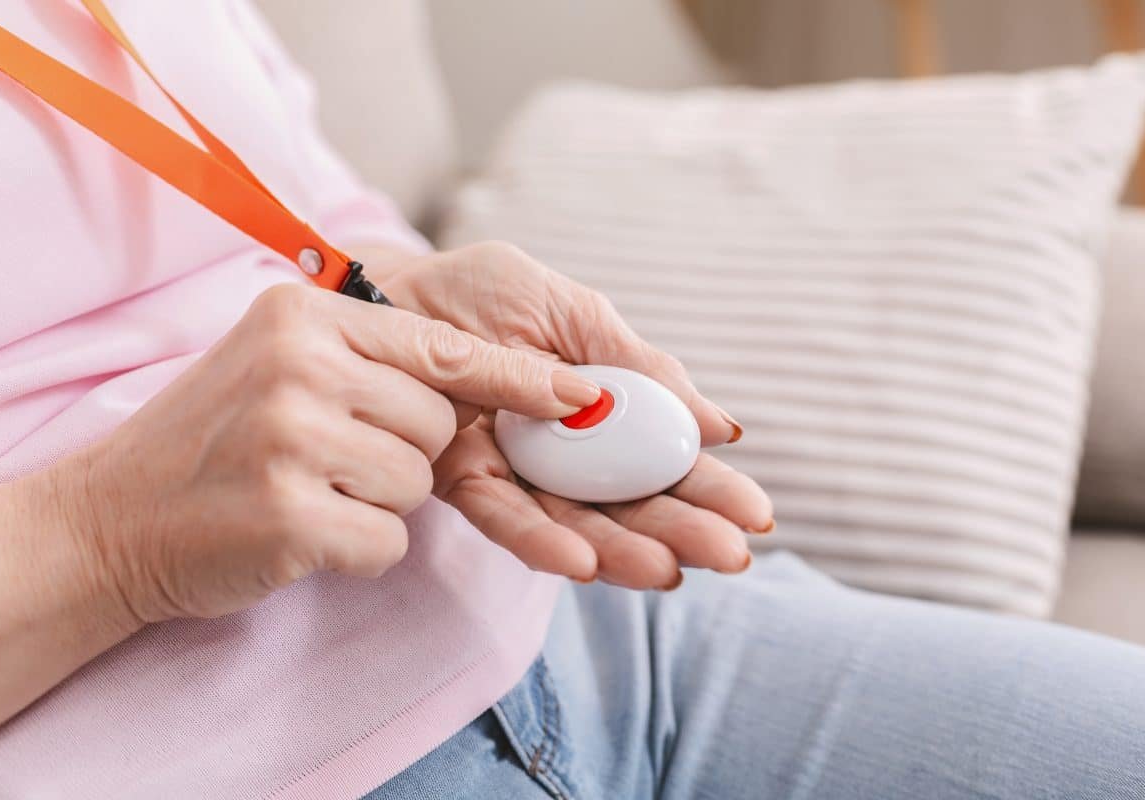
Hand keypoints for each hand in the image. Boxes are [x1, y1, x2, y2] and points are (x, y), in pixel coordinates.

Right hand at [79, 283, 601, 622]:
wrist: (113, 517)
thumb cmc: (215, 443)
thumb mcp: (281, 364)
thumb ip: (371, 357)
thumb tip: (497, 377)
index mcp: (305, 318)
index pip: (443, 347)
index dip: (518, 377)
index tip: (584, 394)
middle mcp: (299, 365)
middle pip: (438, 422)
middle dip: (406, 451)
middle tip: (330, 458)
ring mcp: (291, 440)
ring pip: (418, 483)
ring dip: (377, 502)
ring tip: (306, 490)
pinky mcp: (291, 515)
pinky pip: (388, 540)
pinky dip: (358, 549)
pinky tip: (297, 533)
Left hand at [378, 242, 773, 589]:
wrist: (388, 289)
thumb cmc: (482, 293)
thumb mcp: (574, 314)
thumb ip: (637, 368)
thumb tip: (718, 427)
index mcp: (599, 407)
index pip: (665, 457)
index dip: (710, 488)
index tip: (756, 515)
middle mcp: (563, 449)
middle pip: (630, 502)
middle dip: (682, 530)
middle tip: (729, 556)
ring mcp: (514, 470)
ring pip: (577, 523)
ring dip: (623, 550)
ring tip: (667, 570)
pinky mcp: (460, 481)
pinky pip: (503, 518)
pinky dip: (541, 541)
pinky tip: (583, 562)